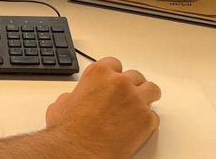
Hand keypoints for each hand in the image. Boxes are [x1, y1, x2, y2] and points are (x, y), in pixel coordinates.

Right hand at [44, 57, 160, 157]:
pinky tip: (138, 128)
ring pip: (151, 90)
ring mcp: (136, 100)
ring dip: (146, 98)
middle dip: (132, 87)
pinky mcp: (146, 119)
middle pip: (135, 76)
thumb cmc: (69, 131)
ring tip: (141, 107)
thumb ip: (73, 96)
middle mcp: (119, 82)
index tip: (114, 82)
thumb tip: (72, 100)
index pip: (114, 64)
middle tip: (127, 98)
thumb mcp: (62, 105)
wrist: (79, 151)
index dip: (114, 75)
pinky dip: (147, 122)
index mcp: (98, 74)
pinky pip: (153, 116)